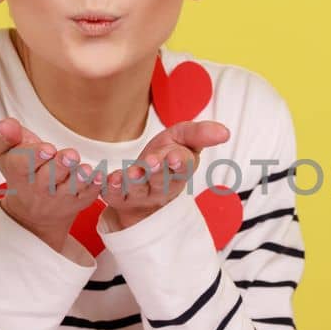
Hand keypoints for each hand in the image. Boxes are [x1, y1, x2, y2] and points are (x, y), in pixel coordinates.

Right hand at [0, 117, 105, 251]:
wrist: (34, 211)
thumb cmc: (23, 173)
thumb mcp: (8, 155)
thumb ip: (7, 137)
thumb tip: (5, 124)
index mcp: (20, 171)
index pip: (24, 164)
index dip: (35, 156)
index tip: (47, 148)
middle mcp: (40, 186)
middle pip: (49, 176)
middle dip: (60, 165)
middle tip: (71, 155)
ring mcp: (60, 195)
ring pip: (70, 187)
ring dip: (79, 178)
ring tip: (86, 170)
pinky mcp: (78, 200)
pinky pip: (87, 195)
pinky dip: (95, 187)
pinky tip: (100, 177)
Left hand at [101, 120, 230, 231]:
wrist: (143, 182)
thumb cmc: (166, 156)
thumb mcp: (183, 140)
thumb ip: (199, 134)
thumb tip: (225, 132)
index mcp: (180, 171)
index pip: (183, 168)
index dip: (179, 163)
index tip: (174, 157)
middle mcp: (162, 187)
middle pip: (161, 182)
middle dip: (157, 172)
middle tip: (152, 162)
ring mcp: (140, 195)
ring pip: (138, 190)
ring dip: (133, 181)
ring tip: (128, 172)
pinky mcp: (118, 198)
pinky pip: (113, 194)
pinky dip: (109, 187)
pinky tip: (105, 177)